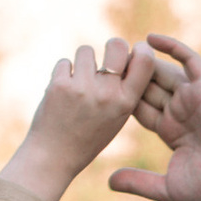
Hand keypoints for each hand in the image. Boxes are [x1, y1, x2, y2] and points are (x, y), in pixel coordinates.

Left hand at [1, 38, 159, 200]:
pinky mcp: (60, 85)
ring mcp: (83, 88)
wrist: (54, 156)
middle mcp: (108, 93)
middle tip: (104, 61)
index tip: (133, 51)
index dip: (140, 50)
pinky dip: (62, 73)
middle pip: (116, 44)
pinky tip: (62, 92)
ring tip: (78, 85)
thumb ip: (124, 90)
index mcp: (127, 103)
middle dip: (111, 46)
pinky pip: (64, 62)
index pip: (145, 61)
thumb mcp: (117, 118)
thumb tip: (125, 54)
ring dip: (82, 63)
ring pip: (86, 51)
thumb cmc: (89, 136)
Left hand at [108, 34, 200, 200]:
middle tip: (102, 62)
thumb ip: (139, 182)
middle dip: (127, 76)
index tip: (98, 88)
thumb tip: (109, 182)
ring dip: (142, 60)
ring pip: (163, 72)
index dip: (121, 97)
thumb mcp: (167, 188)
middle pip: (148, 87)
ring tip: (118, 47)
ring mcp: (193, 98)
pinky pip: (189, 60)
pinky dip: (172, 47)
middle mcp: (181, 111)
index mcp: (173, 132)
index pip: (141, 108)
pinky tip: (149, 37)